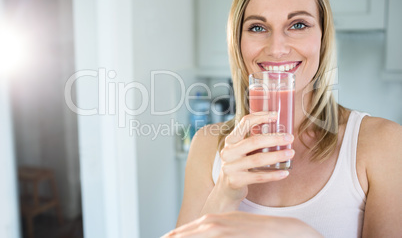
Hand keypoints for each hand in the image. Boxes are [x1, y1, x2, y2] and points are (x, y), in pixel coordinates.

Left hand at [162, 211, 322, 237]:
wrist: (289, 229)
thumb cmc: (266, 232)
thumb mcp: (241, 228)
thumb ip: (226, 231)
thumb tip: (211, 232)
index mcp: (224, 219)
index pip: (197, 225)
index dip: (181, 232)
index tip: (167, 236)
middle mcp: (224, 221)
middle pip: (195, 228)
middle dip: (177, 234)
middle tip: (162, 237)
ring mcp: (230, 228)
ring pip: (202, 232)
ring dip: (186, 236)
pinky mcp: (236, 233)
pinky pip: (217, 237)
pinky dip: (202, 237)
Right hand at [210, 112, 294, 207]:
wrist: (226, 190)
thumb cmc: (239, 166)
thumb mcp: (240, 151)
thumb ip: (252, 142)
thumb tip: (279, 132)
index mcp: (231, 140)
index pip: (245, 123)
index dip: (260, 117)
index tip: (276, 115)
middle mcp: (228, 151)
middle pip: (254, 141)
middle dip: (274, 138)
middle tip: (290, 138)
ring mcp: (230, 166)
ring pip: (257, 159)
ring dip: (277, 156)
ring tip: (291, 153)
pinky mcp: (235, 180)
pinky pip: (259, 177)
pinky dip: (273, 175)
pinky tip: (285, 172)